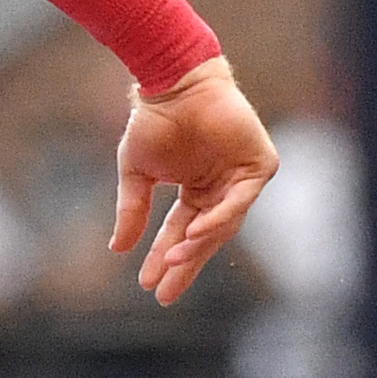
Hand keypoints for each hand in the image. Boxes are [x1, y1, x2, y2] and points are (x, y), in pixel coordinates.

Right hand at [109, 60, 279, 306]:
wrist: (174, 84)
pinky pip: (241, 201)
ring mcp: (242, 178)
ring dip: (198, 245)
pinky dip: (220, 218)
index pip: (182, 233)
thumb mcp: (136, 174)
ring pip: (224, 224)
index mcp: (196, 191)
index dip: (165, 258)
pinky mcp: (259, 165)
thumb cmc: (155, 121)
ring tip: (174, 261)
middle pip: (205, 237)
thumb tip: (117, 249)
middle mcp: (220, 188)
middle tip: (164, 292)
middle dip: (184, 264)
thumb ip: (132, 211)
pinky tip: (196, 233)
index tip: (149, 285)